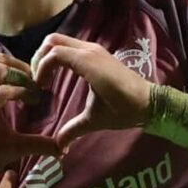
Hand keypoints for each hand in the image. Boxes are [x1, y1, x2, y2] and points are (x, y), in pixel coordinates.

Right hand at [31, 33, 151, 149]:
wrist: (150, 101)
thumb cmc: (124, 109)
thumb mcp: (95, 120)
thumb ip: (73, 130)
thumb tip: (57, 148)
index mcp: (88, 62)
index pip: (54, 54)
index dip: (41, 69)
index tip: (39, 87)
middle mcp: (90, 50)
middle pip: (53, 40)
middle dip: (40, 57)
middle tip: (37, 78)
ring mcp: (94, 49)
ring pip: (61, 40)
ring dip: (49, 55)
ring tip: (46, 77)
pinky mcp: (98, 52)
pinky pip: (71, 46)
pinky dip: (60, 55)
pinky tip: (60, 74)